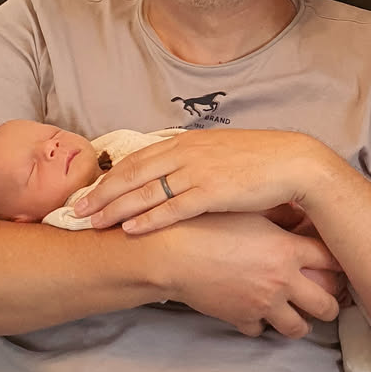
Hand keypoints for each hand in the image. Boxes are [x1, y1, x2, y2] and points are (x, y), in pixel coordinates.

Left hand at [71, 129, 341, 234]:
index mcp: (187, 143)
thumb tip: (175, 176)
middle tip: (76, 211)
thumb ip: (193, 162)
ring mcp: (198, 172)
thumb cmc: (261, 161)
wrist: (294, 162)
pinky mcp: (213, 192)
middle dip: (101, 193)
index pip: (138, 159)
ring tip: (92, 223)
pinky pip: (173, 207)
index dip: (110, 176)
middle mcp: (186, 153)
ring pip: (146, 191)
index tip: (89, 191)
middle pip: (132, 174)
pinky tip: (128, 229)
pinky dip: (148, 218)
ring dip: (115, 207)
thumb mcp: (220, 153)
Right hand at [146, 212, 343, 337]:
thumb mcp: (249, 211)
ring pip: (298, 328)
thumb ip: (279, 216)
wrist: (172, 253)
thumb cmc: (207, 223)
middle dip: (331, 305)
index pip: (332, 261)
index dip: (340, 264)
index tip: (341, 266)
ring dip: (301, 323)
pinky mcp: (242, 318)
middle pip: (326, 304)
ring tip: (299, 316)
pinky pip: (260, 330)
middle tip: (328, 301)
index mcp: (288, 250)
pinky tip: (257, 313)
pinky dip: (260, 324)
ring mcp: (264, 304)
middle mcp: (283, 280)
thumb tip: (299, 216)